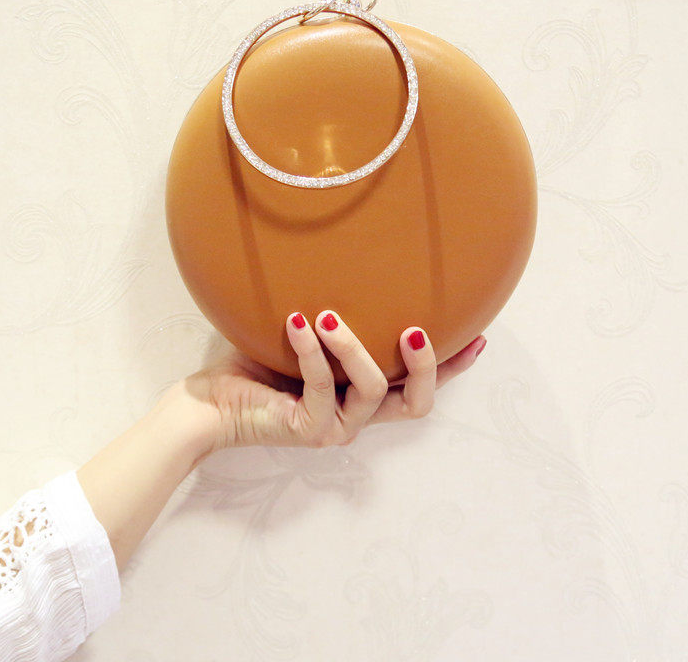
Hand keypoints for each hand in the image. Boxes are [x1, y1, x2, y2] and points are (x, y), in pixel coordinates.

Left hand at [164, 309, 486, 466]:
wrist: (208, 403)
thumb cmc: (255, 363)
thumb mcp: (305, 334)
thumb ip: (334, 314)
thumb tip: (351, 258)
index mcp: (361, 395)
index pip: (418, 385)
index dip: (452, 367)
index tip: (478, 337)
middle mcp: (356, 415)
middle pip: (417, 405)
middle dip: (428, 366)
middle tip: (414, 328)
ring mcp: (334, 426)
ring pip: (372, 390)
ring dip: (355, 349)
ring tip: (330, 316)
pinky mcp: (307, 429)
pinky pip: (319, 386)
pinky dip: (311, 351)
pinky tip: (297, 322)